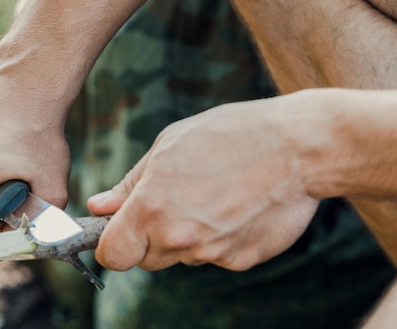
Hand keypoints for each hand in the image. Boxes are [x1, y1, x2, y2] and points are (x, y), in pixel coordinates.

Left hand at [88, 96, 320, 271]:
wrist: (297, 148)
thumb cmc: (229, 135)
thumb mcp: (169, 146)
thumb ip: (129, 184)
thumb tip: (99, 206)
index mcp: (152, 208)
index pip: (112, 254)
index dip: (111, 243)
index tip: (118, 230)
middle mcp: (179, 238)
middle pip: (145, 258)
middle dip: (149, 237)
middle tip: (171, 200)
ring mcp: (212, 253)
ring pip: (182, 256)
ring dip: (185, 235)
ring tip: (210, 195)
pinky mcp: (241, 261)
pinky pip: (214, 256)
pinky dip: (217, 238)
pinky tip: (234, 206)